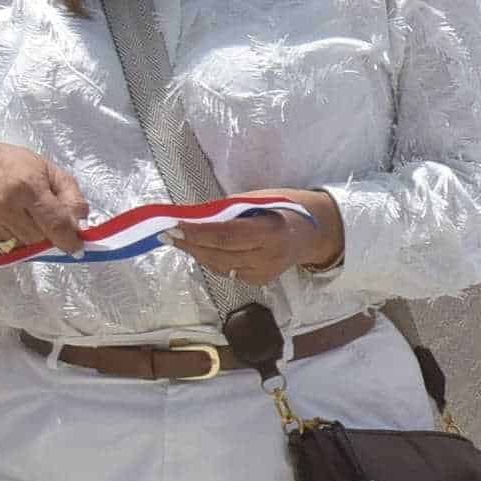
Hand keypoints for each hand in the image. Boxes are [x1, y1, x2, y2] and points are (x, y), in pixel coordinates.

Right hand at [0, 142, 91, 259]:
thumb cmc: (14, 165)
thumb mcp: (49, 170)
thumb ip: (71, 197)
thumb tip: (82, 224)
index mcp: (29, 186)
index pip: (55, 224)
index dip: (69, 240)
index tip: (76, 247)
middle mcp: (6, 204)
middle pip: (39, 239)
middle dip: (47, 235)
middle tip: (44, 221)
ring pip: (21, 247)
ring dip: (29, 239)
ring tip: (23, 218)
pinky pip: (1, 251)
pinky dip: (11, 244)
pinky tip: (8, 224)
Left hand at [169, 191, 343, 288]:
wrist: (313, 232)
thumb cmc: (285, 208)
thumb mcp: (260, 199)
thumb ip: (229, 210)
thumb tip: (194, 215)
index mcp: (270, 233)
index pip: (225, 235)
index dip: (197, 232)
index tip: (175, 225)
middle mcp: (267, 257)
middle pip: (218, 254)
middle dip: (190, 244)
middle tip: (167, 234)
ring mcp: (264, 273)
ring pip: (219, 266)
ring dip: (197, 252)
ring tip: (179, 240)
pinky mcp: (259, 281)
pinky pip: (228, 271)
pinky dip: (211, 259)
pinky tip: (201, 248)